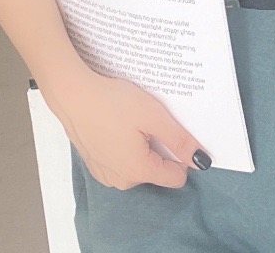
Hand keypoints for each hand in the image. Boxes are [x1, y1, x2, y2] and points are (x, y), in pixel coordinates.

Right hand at [46, 70, 211, 190]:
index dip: (179, 154)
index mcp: (139, 171)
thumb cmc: (111, 102)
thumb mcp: (153, 116)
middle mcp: (122, 181)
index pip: (176, 177)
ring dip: (140, 147)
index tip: (169, 131)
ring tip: (128, 120)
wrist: (72, 94)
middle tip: (146, 120)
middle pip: (156, 170)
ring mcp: (105, 174)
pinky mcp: (95, 164)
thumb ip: (179, 140)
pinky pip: (120, 161)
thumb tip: (202, 161)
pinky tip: (115, 125)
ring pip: (138, 165)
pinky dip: (122, 147)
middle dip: (157, 147)